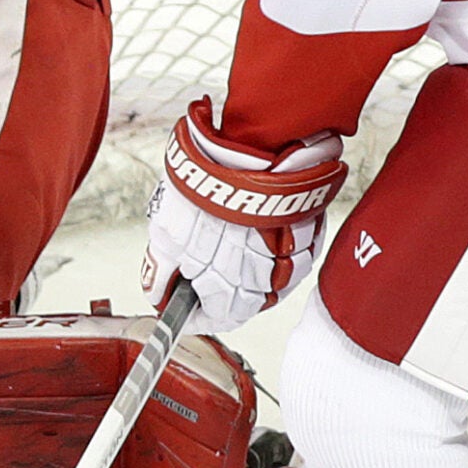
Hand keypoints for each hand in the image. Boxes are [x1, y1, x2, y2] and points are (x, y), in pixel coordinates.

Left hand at [143, 97, 348, 332]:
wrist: (253, 148)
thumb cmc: (208, 193)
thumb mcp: (166, 234)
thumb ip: (162, 272)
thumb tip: (156, 296)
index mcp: (236, 292)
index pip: (218, 319)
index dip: (194, 313)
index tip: (178, 302)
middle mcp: (272, 285)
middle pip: (244, 297)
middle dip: (216, 281)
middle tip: (193, 255)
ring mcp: (295, 259)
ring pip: (266, 273)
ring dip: (243, 257)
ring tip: (222, 226)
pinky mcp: (310, 234)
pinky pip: (288, 248)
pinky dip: (266, 237)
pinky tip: (248, 215)